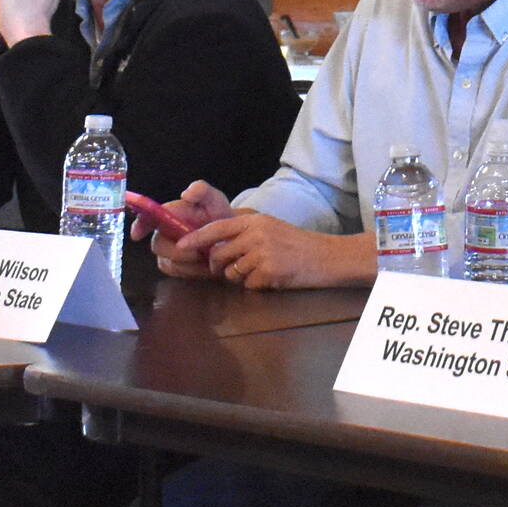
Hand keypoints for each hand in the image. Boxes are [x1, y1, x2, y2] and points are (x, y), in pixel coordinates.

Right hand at [139, 181, 233, 274]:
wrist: (231, 235)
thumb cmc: (218, 214)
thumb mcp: (214, 199)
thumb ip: (201, 191)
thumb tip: (186, 193)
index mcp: (168, 214)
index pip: (146, 218)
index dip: (139, 226)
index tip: (137, 235)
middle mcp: (164, 233)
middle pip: (157, 245)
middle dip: (176, 250)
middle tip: (198, 251)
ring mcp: (168, 251)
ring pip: (167, 262)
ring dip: (188, 262)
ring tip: (207, 256)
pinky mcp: (176, 266)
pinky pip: (176, 272)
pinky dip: (192, 270)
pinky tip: (206, 265)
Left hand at [166, 209, 374, 290]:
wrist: (326, 257)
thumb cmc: (297, 245)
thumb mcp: (270, 227)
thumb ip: (244, 231)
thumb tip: (213, 242)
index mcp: (255, 220)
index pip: (216, 228)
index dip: (195, 238)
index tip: (180, 246)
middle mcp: (257, 234)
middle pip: (219, 254)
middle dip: (219, 266)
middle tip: (231, 268)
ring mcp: (263, 252)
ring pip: (232, 272)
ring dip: (240, 277)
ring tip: (259, 271)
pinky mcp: (270, 271)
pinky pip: (248, 284)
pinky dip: (256, 285)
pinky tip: (271, 278)